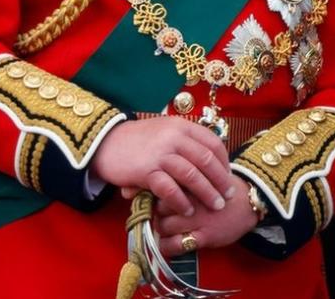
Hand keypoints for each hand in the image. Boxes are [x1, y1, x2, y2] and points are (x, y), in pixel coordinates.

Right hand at [90, 118, 235, 215]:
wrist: (106, 142)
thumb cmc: (139, 140)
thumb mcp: (166, 131)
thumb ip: (186, 141)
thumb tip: (212, 159)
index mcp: (182, 126)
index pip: (213, 144)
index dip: (224, 163)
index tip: (228, 178)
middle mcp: (174, 137)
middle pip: (206, 161)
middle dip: (220, 181)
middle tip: (228, 196)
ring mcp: (160, 153)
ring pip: (192, 175)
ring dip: (207, 193)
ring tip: (214, 206)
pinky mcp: (146, 170)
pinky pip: (170, 188)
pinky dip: (181, 201)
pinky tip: (188, 210)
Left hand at [154, 176, 259, 255]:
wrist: (248, 202)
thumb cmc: (223, 189)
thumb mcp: (205, 176)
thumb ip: (185, 180)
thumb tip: (160, 183)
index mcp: (192, 182)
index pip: (162, 188)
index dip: (156, 196)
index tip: (157, 200)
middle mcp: (193, 200)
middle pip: (159, 208)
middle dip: (156, 213)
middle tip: (161, 216)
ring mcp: (198, 219)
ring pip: (164, 226)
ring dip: (161, 229)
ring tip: (166, 229)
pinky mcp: (204, 236)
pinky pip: (175, 245)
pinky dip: (167, 246)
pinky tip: (169, 244)